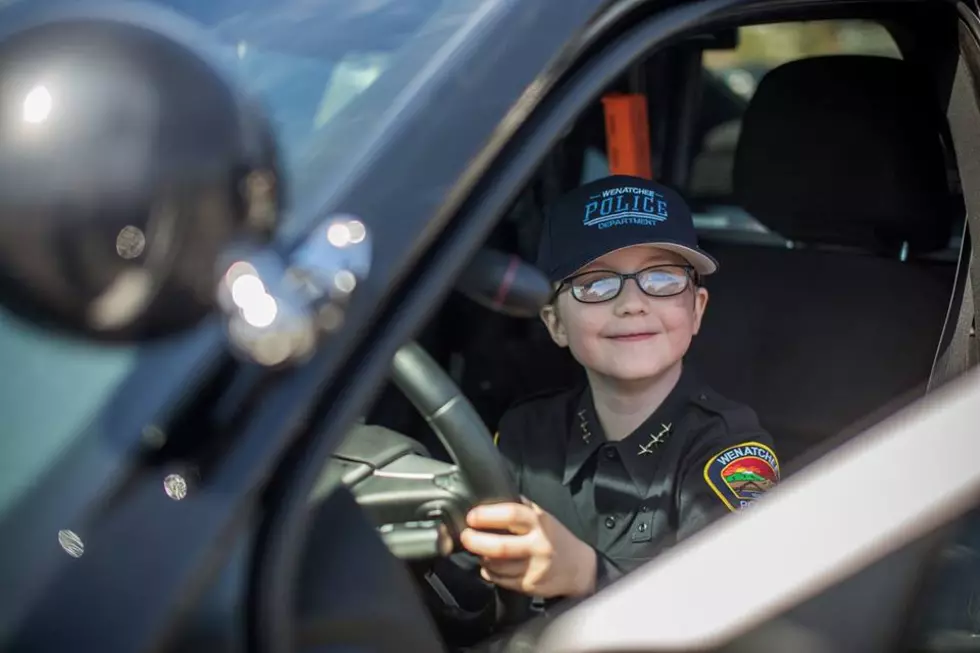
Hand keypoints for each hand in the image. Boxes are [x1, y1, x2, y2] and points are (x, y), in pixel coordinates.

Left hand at [459, 500, 596, 597]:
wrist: (580, 568)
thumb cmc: (555, 537)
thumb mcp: (542, 516)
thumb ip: (520, 508)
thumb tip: (489, 499)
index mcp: (539, 522)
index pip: (511, 514)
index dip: (487, 515)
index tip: (472, 517)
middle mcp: (538, 545)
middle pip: (500, 546)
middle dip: (476, 541)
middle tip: (465, 536)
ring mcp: (535, 568)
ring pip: (497, 566)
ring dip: (482, 558)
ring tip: (478, 550)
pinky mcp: (531, 585)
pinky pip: (501, 580)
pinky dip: (489, 572)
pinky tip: (489, 566)